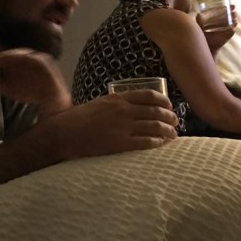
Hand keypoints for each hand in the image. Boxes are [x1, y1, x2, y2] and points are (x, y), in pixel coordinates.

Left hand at [0, 48, 70, 115]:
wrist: (51, 103)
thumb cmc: (30, 92)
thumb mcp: (8, 87)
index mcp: (20, 59)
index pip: (3, 56)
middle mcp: (29, 56)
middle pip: (10, 53)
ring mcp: (38, 58)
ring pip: (20, 54)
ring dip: (6, 58)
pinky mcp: (45, 62)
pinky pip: (32, 58)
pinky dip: (21, 61)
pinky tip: (10, 64)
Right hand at [34, 90, 178, 159]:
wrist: (65, 132)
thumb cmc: (79, 118)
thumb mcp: (100, 103)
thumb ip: (117, 103)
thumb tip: (133, 106)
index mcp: (118, 99)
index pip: (150, 96)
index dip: (164, 101)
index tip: (170, 106)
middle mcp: (123, 111)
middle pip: (157, 112)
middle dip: (171, 117)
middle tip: (175, 122)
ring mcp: (123, 128)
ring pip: (155, 127)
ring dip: (168, 131)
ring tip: (173, 135)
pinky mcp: (120, 144)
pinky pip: (146, 142)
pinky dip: (157, 143)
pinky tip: (161, 144)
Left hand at [196, 5, 236, 52]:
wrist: (204, 43)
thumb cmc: (202, 32)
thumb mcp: (200, 25)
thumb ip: (199, 20)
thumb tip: (198, 14)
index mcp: (220, 18)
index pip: (226, 11)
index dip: (230, 8)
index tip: (233, 6)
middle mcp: (225, 22)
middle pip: (232, 16)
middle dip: (234, 13)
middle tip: (233, 12)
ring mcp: (227, 29)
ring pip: (234, 23)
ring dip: (235, 20)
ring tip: (233, 18)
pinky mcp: (228, 35)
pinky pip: (232, 31)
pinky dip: (232, 29)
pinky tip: (232, 27)